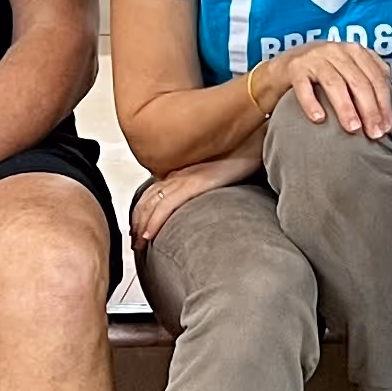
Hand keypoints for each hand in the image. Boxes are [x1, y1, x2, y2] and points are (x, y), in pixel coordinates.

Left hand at [130, 150, 263, 247]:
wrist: (256, 146)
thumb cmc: (242, 161)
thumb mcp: (217, 179)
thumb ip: (204, 191)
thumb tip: (202, 211)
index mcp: (182, 173)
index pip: (151, 194)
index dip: (141, 213)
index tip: (139, 231)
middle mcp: (179, 174)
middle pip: (145, 199)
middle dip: (137, 222)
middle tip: (135, 243)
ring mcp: (185, 177)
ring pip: (151, 203)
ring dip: (141, 225)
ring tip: (139, 245)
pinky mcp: (195, 183)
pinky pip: (167, 205)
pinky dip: (154, 221)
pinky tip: (149, 235)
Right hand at [265, 40, 391, 138]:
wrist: (283, 67)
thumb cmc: (323, 74)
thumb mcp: (348, 71)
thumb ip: (368, 81)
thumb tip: (387, 113)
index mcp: (355, 51)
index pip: (377, 78)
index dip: (384, 104)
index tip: (386, 127)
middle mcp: (336, 50)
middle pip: (359, 81)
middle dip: (370, 109)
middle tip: (374, 133)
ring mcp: (314, 57)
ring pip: (335, 83)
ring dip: (346, 108)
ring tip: (353, 128)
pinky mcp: (294, 67)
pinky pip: (304, 86)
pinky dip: (312, 103)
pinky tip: (319, 119)